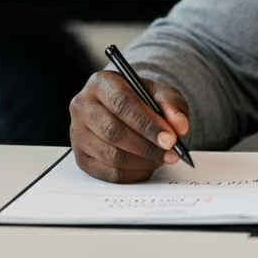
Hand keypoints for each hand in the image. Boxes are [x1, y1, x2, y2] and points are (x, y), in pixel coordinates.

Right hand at [69, 71, 189, 182]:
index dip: (147, 124)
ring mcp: (77, 133)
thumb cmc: (142, 99)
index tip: (170, 139)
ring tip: (161, 158)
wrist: (125, 109)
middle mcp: (83, 106)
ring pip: (111, 155)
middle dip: (147, 146)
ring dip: (142, 162)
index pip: (122, 103)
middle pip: (114, 132)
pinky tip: (147, 166)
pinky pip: (108, 173)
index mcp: (101, 82)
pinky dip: (133, 174)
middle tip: (171, 153)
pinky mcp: (81, 157)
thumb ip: (173, 106)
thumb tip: (180, 126)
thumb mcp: (161, 94)